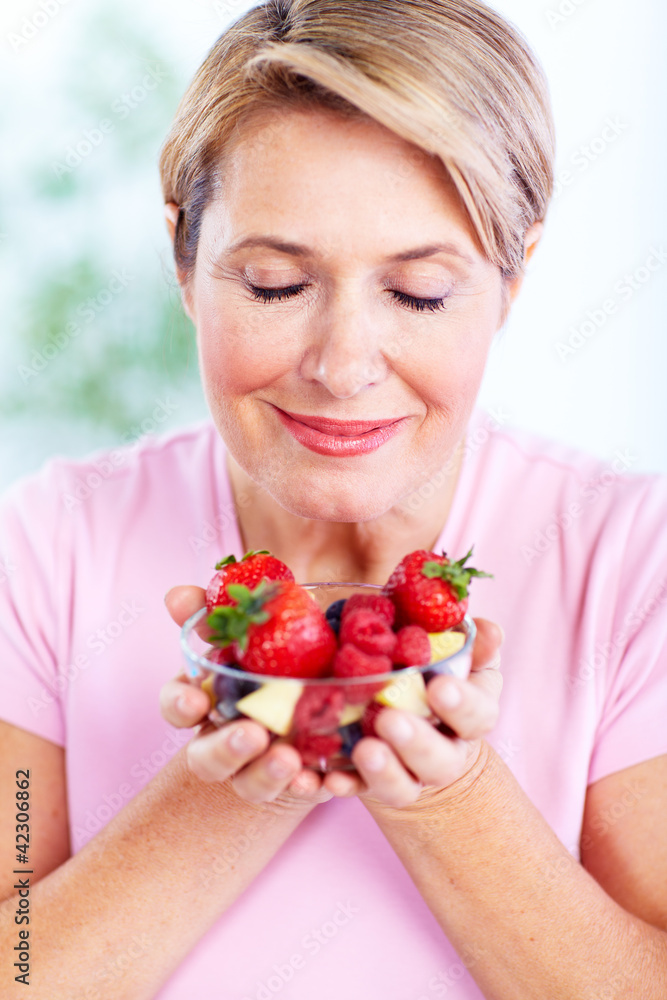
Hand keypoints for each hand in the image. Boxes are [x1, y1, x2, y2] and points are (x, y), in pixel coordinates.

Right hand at [161, 585, 333, 808]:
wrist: (333, 682)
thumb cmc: (280, 650)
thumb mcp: (254, 625)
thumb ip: (217, 610)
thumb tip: (177, 597)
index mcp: (209, 698)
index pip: (178, 706)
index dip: (181, 705)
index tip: (196, 701)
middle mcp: (227, 740)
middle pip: (207, 759)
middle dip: (227, 749)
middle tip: (254, 733)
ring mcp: (262, 767)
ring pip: (251, 785)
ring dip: (265, 775)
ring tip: (289, 759)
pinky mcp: (303, 782)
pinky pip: (301, 794)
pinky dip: (307, 788)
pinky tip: (320, 779)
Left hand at [321, 618, 503, 808]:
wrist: (407, 714)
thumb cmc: (433, 673)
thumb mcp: (455, 652)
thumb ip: (472, 642)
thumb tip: (490, 631)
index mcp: (469, 716)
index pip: (478, 716)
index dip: (462, 705)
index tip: (439, 687)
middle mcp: (443, 753)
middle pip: (440, 761)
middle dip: (417, 743)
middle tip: (391, 720)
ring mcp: (406, 772)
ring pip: (403, 787)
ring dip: (384, 771)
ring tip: (364, 749)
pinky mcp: (369, 782)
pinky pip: (357, 790)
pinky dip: (343, 784)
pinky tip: (329, 777)